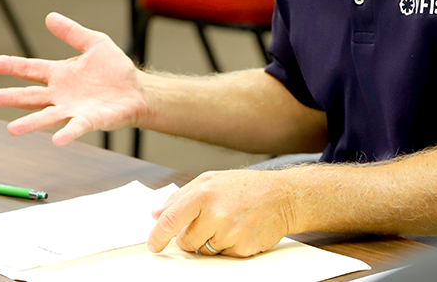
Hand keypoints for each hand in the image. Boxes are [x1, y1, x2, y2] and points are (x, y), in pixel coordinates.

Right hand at [0, 12, 145, 144]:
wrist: (137, 90)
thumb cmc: (115, 70)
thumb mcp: (95, 43)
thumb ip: (73, 32)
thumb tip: (50, 17)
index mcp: (60, 74)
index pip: (31, 69)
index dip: (12, 66)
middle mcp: (61, 94)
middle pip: (31, 96)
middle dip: (11, 97)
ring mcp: (72, 110)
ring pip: (47, 116)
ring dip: (30, 123)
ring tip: (12, 129)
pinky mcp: (89, 121)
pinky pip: (76, 127)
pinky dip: (67, 133)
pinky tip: (58, 139)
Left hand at [147, 169, 296, 257]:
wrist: (282, 196)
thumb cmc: (246, 186)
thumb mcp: (211, 180)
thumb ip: (180, 197)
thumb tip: (156, 214)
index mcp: (204, 193)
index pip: (170, 220)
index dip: (157, 236)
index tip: (153, 245)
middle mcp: (215, 213)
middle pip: (186, 241)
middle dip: (192, 236)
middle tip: (210, 221)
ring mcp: (229, 232)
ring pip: (204, 250)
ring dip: (211, 241)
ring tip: (229, 221)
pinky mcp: (242, 248)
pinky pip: (222, 256)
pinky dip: (227, 246)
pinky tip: (239, 229)